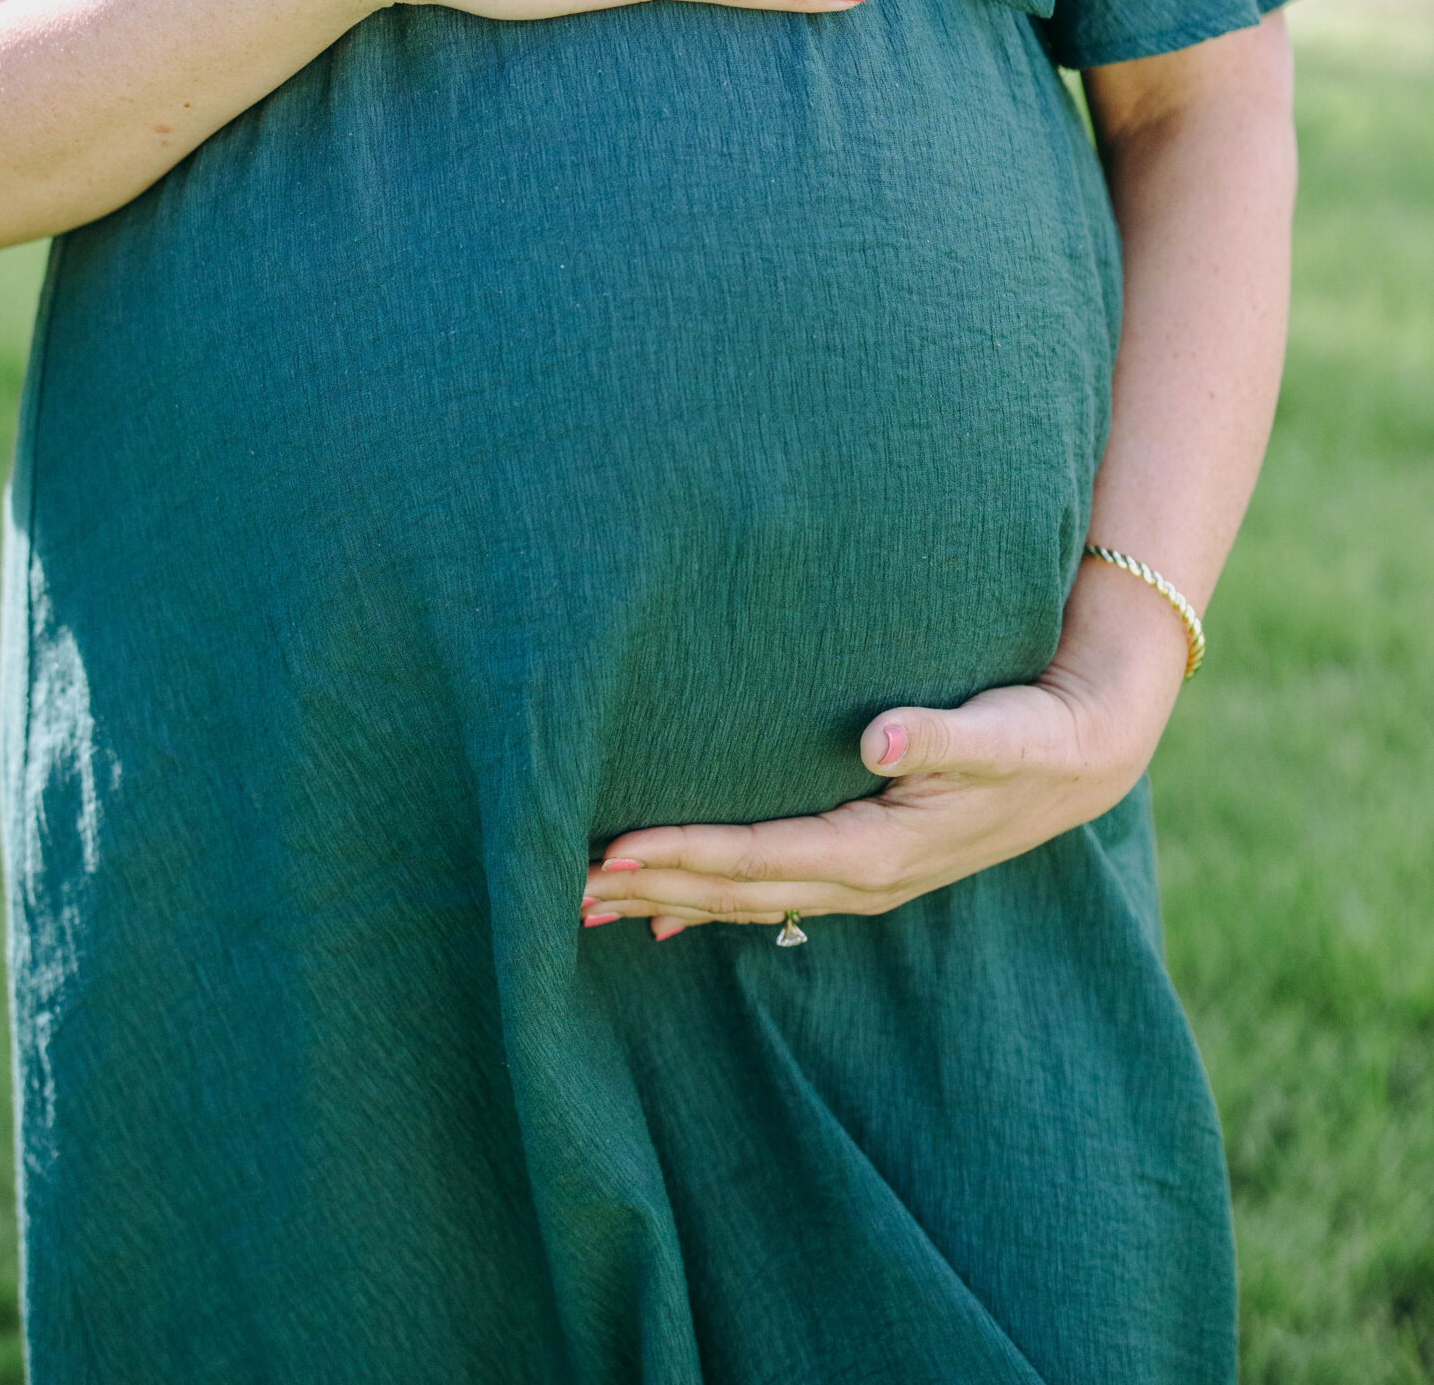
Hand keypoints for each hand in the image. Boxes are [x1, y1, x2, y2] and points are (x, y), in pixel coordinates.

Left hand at [581, 555, 1190, 938]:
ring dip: (667, 900)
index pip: (761, 858)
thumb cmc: (1037, 730)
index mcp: (883, 847)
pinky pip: (772, 892)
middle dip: (652, 888)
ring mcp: (864, 875)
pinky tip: (661, 919)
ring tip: (585, 902)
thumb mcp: (1003, 729)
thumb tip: (881, 736)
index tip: (614, 849)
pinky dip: (712, 903)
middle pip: (737, 892)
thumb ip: (943, 734)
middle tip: (562, 886)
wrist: (1086, 752)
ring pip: (746, 900)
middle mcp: (865, 875)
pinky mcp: (865, 860)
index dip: (686, 856)